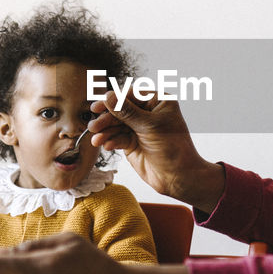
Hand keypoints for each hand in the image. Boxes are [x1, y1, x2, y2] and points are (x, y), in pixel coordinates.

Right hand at [88, 90, 225, 211]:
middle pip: (120, 110)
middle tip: (95, 126)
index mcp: (157, 102)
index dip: (114, 100)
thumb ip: (127, 112)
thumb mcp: (150, 127)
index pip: (131, 95)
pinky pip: (117, 138)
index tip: (99, 106)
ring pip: (116, 125)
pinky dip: (110, 141)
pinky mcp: (132, 143)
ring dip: (105, 131)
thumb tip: (108, 96)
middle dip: (107, 118)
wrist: (178, 178)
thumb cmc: (173, 149)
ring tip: (97, 139)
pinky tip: (107, 145)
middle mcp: (147, 113)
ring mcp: (139, 128)